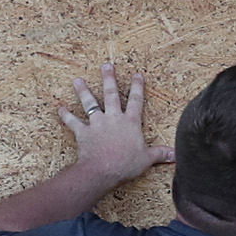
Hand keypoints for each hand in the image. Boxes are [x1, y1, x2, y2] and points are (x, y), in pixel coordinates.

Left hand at [56, 61, 172, 183]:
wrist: (103, 170)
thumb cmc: (126, 164)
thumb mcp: (147, 159)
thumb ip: (161, 154)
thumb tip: (176, 155)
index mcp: (130, 123)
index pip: (136, 101)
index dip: (137, 87)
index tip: (137, 74)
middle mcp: (113, 118)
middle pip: (111, 95)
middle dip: (109, 79)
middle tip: (106, 65)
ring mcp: (97, 124)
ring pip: (90, 103)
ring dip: (83, 91)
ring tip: (77, 80)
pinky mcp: (83, 132)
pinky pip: (73, 122)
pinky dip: (66, 115)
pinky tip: (59, 108)